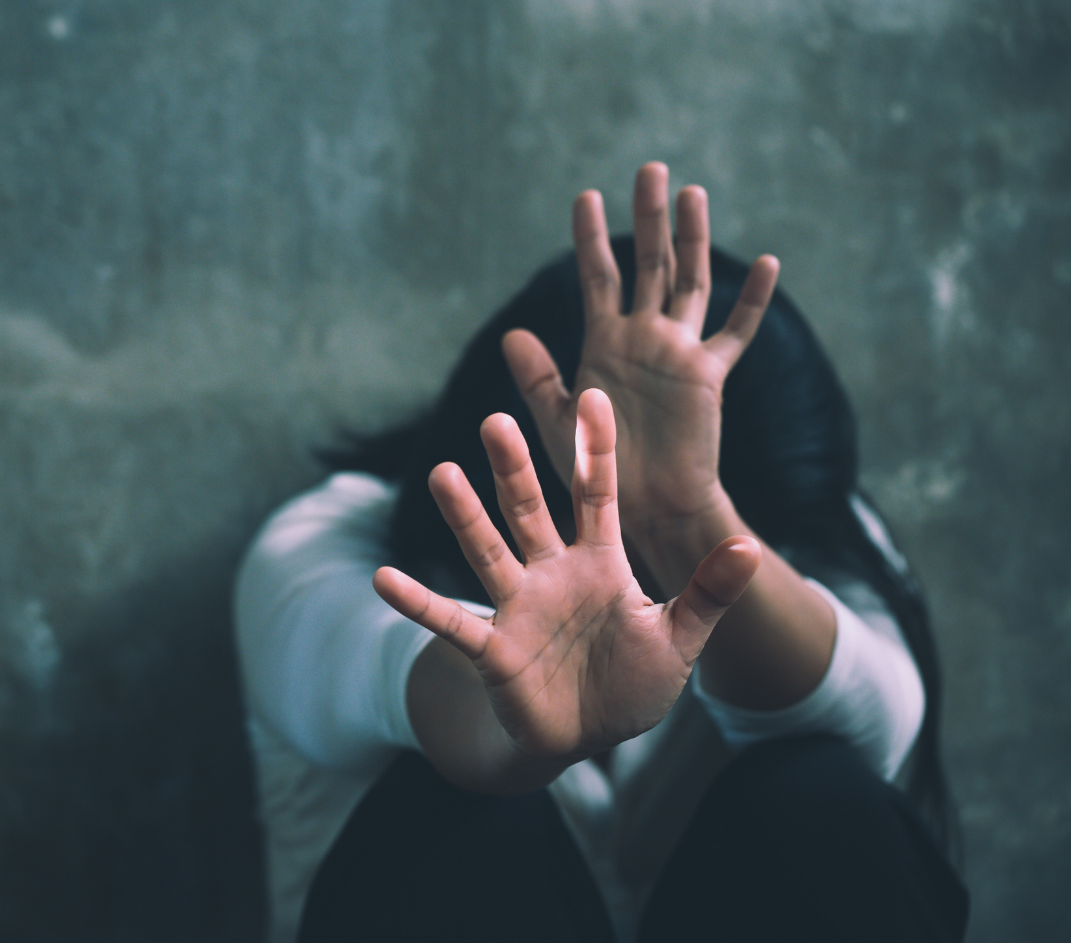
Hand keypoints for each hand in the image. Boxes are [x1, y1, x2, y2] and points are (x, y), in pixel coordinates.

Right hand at [373, 389, 760, 771]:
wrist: (591, 736)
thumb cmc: (634, 680)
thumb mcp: (680, 638)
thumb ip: (708, 593)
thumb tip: (748, 546)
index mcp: (599, 562)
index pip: (596, 495)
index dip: (596, 451)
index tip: (593, 397)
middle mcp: (551, 572)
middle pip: (529, 509)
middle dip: (514, 467)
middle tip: (497, 419)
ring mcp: (518, 606)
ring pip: (487, 551)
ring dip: (464, 516)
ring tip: (440, 472)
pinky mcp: (492, 648)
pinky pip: (451, 621)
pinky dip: (417, 602)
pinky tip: (384, 578)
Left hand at [503, 163, 777, 542]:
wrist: (640, 506)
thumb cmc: (595, 468)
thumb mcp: (556, 419)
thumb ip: (538, 378)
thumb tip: (512, 334)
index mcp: (604, 342)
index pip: (598, 276)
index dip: (591, 237)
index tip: (586, 194)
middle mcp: (643, 337)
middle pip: (648, 263)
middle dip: (649, 217)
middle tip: (650, 168)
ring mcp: (678, 351)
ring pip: (688, 282)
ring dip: (693, 239)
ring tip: (692, 193)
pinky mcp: (707, 375)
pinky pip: (735, 332)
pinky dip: (752, 300)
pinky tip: (766, 263)